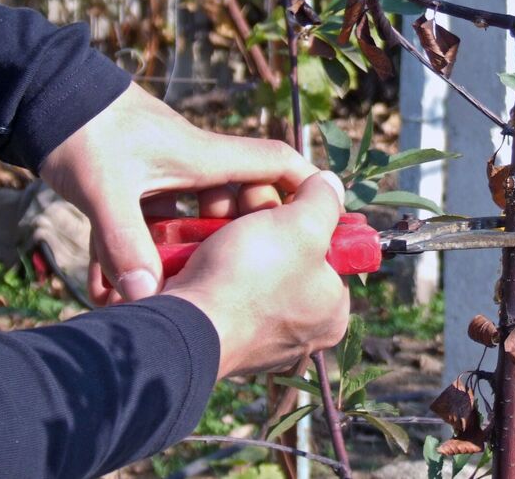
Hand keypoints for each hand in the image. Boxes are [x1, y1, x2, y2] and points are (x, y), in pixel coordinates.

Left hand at [39, 82, 318, 304]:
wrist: (40, 94)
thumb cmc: (82, 128)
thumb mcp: (105, 188)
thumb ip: (125, 242)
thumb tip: (145, 297)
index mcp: (203, 157)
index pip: (274, 163)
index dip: (304, 187)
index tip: (321, 221)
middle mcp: (192, 165)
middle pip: (237, 203)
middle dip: (235, 241)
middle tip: (226, 276)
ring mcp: (164, 174)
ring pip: (191, 218)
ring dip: (182, 253)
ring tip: (169, 291)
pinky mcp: (135, 183)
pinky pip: (148, 224)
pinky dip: (136, 252)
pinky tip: (111, 289)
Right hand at [162, 171, 349, 378]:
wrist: (184, 323)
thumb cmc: (253, 278)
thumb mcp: (303, 225)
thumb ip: (324, 201)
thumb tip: (330, 184)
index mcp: (329, 310)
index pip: (328, 249)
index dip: (308, 213)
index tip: (287, 191)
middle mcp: (297, 325)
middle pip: (286, 249)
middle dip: (264, 214)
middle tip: (246, 192)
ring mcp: (253, 328)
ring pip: (248, 258)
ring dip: (231, 224)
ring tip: (216, 204)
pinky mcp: (215, 323)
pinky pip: (219, 276)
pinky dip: (209, 250)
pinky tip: (198, 229)